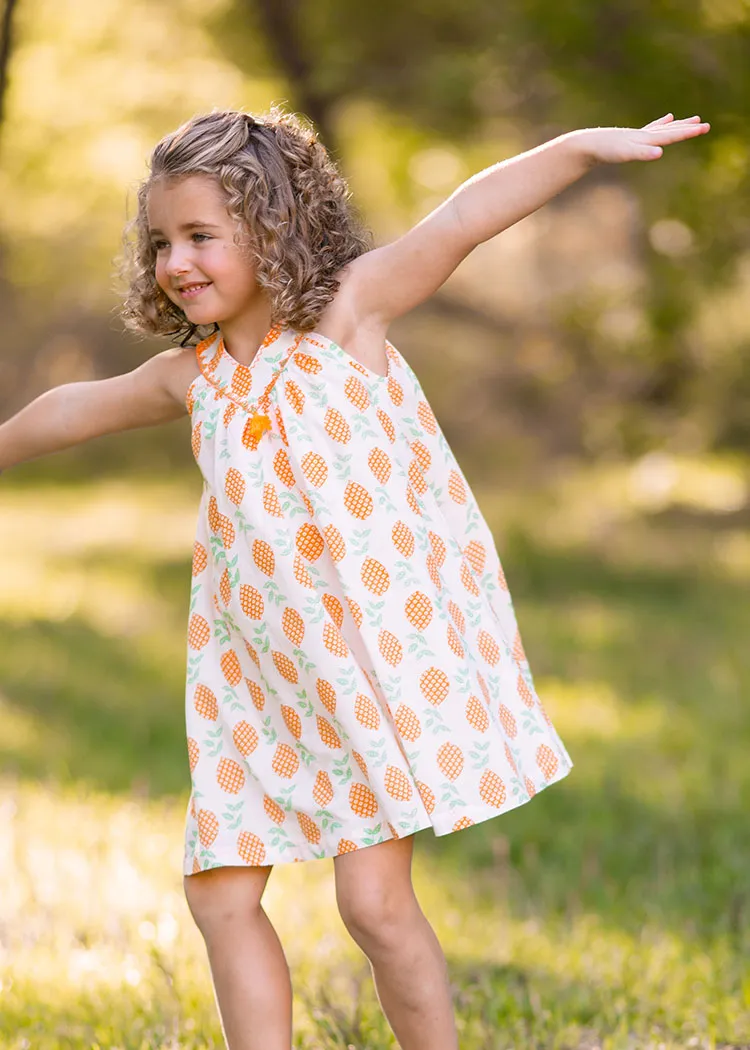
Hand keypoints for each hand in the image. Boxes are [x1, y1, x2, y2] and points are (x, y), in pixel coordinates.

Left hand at [574, 113, 710, 165]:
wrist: (586, 144)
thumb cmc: (606, 150)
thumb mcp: (626, 153)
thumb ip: (643, 153)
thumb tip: (660, 153)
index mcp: (646, 139)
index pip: (671, 135)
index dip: (688, 133)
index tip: (704, 127)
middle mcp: (644, 135)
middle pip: (670, 130)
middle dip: (687, 128)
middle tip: (705, 124)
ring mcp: (637, 135)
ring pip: (662, 129)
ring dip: (677, 125)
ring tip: (690, 118)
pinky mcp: (629, 138)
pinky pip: (650, 130)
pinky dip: (660, 125)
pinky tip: (665, 120)